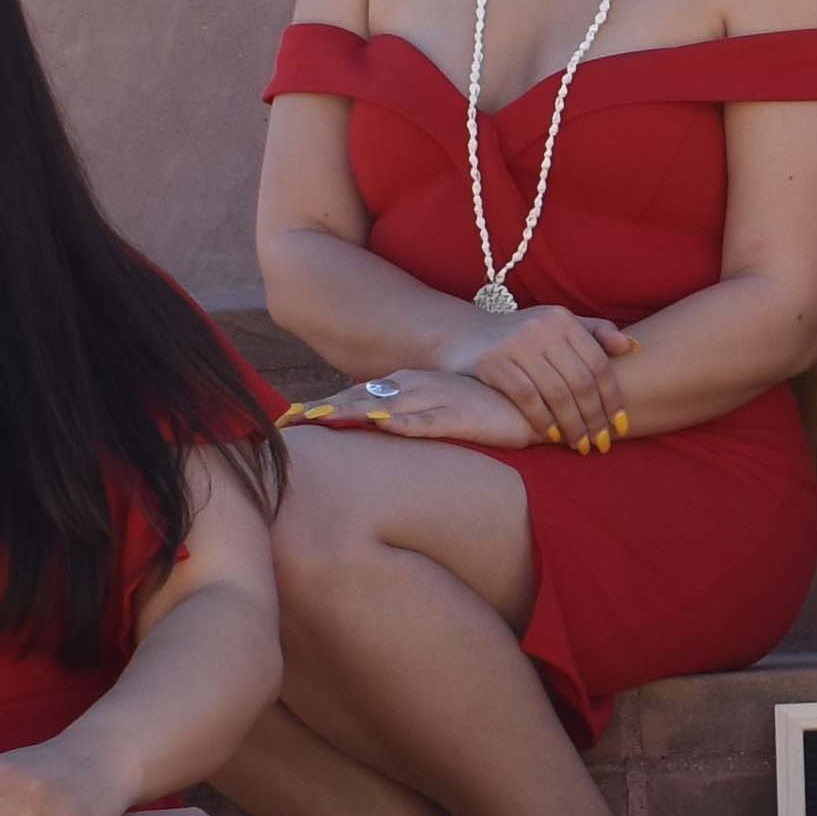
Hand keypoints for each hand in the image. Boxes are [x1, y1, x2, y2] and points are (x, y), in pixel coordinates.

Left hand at [286, 368, 539, 451]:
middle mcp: (413, 388)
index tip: (288, 420)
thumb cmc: (485, 408)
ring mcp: (434, 400)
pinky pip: (423, 420)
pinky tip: (379, 425)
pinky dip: (399, 422)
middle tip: (285, 423)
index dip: (323, 408)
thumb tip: (379, 429)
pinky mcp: (458, 416)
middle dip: (322, 411)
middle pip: (358, 401)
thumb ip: (411, 417)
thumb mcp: (440, 409)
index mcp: (406, 386)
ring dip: (349, 415)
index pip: (356, 397)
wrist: (531, 401)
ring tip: (317, 421)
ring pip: (383, 407)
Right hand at [440, 300, 631, 453]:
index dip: (613, 397)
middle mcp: (542, 327)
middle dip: (595, 417)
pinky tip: (554, 436)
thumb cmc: (519, 336)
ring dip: (573, 425)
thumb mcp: (555, 327)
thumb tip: (632, 347)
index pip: (598, 363)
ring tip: (582, 445)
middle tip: (603, 442)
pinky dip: (544, 421)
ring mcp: (517, 344)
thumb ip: (593, 333)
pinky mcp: (494, 362)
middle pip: (581, 381)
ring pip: (557, 393)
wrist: (464, 336)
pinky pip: (528, 398)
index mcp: (562, 319)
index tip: (621, 424)